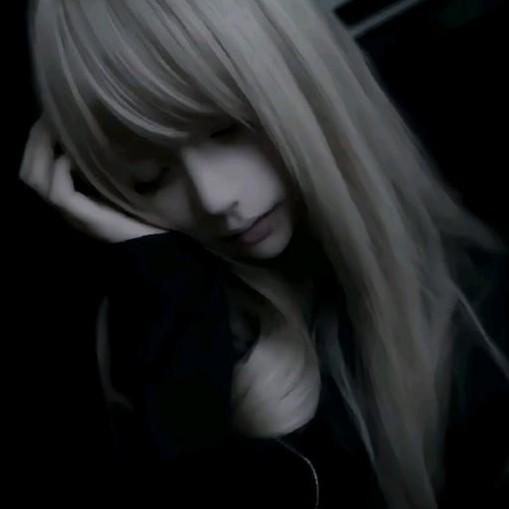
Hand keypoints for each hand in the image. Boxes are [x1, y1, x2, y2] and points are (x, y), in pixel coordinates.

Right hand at [19, 117, 165, 242]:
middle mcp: (66, 206)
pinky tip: (69, 156)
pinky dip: (60, 172)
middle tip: (47, 117)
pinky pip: (59, 194)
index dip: (36, 142)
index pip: (35, 168)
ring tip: (53, 129)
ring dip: (41, 151)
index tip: (48, 116)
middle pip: (29, 173)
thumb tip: (97, 130)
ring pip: (37, 181)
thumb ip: (105, 162)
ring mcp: (72, 214)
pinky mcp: (85, 219)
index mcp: (72, 196)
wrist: (155, 242)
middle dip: (34, 142)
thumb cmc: (143, 211)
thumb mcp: (119, 180)